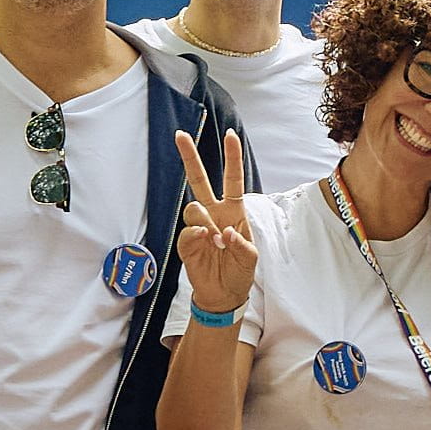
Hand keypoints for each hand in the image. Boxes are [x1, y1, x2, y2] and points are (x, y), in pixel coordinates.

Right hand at [172, 130, 257, 320]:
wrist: (224, 294)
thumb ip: (241, 244)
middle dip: (190, 157)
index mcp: (234, 211)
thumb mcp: (250, 258)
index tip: (230, 136)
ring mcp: (199, 227)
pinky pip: (188, 231)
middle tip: (180, 135)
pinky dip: (197, 236)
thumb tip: (224, 232)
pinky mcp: (187, 242)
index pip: (233, 180)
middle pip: (200, 180)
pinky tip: (206, 244)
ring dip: (205, 220)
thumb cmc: (240, 271)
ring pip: (193, 207)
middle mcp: (214, 214)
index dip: (232, 158)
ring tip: (216, 240)